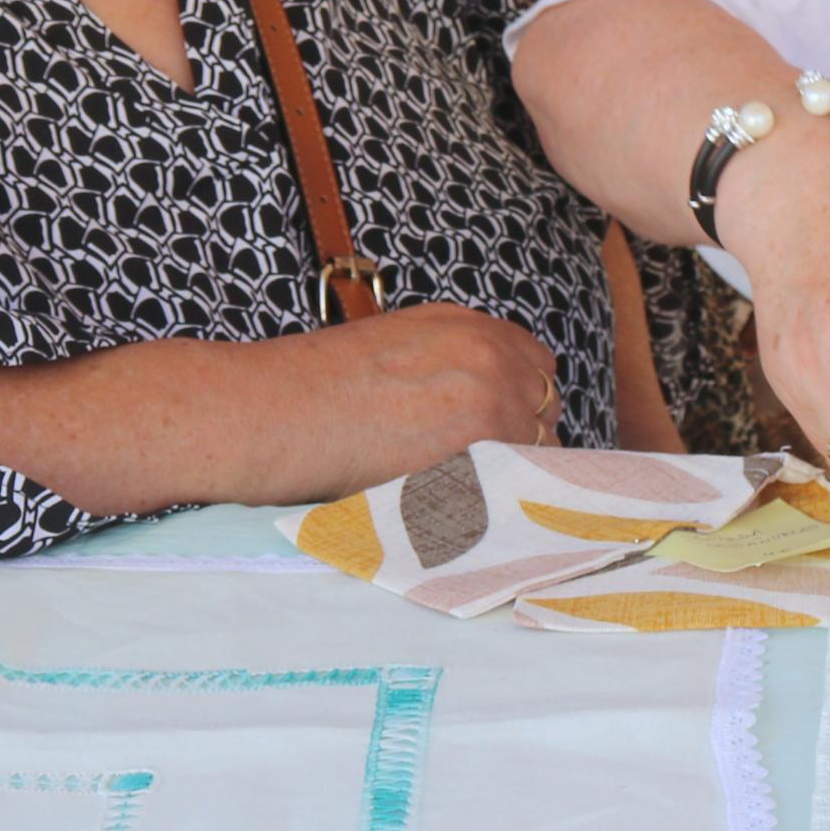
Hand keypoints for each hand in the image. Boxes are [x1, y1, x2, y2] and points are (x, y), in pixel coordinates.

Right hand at [305, 301, 561, 490]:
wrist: (283, 410)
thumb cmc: (320, 384)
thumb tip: (471, 398)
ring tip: (471, 487)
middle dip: (524, 433)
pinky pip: (517, 479)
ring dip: (516, 468)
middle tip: (485, 463)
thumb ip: (447, 359)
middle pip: (546, 406)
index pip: (538, 363)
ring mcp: (490, 401)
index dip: (522, 397)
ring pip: (540, 448)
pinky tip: (467, 504)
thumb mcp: (396, 342)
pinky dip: (501, 497)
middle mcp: (489, 356)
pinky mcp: (481, 447)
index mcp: (469, 326)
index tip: (503, 423)